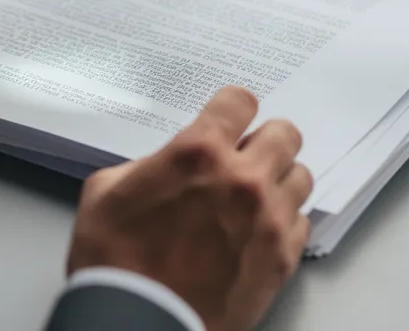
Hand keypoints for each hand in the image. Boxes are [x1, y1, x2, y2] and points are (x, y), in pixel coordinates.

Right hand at [66, 87, 311, 330]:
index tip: (227, 118)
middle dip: (264, 140)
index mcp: (198, 153)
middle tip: (245, 157)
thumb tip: (170, 165)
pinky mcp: (282, 258)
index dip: (231, 108)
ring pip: (301, 176)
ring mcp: (268, 220)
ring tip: (254, 197)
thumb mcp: (107, 192)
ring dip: (278, 180)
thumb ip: (149, 164)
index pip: (240, 100)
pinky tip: (258, 231)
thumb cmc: (114, 263)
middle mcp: (243, 179)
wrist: (137, 325)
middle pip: (285, 133)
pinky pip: (301, 222)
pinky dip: (284, 222)